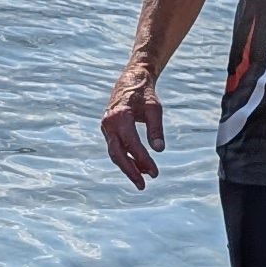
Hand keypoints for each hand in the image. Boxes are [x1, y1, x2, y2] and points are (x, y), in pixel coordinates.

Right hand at [100, 69, 167, 185]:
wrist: (130, 80)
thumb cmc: (144, 94)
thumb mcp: (154, 109)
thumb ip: (156, 129)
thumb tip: (159, 150)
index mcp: (120, 117)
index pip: (132, 144)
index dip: (143, 160)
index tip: (155, 173)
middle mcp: (109, 123)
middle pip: (117, 154)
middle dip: (130, 171)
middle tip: (143, 186)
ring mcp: (106, 127)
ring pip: (115, 153)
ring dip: (128, 167)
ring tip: (143, 178)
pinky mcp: (108, 130)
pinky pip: (115, 148)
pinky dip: (125, 158)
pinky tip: (138, 166)